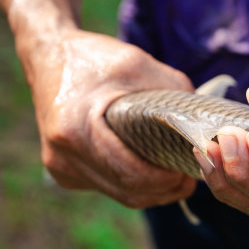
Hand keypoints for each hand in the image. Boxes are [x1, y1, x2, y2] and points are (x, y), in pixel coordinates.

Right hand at [24, 28, 196, 207]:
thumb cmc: (92, 57)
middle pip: (126, 191)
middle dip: (163, 191)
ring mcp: (60, 167)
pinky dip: (131, 183)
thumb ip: (173, 89)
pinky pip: (106, 185)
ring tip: (176, 177)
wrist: (47, 55)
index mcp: (77, 129)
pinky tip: (150, 170)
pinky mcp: (62, 170)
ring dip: (149, 191)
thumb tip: (201, 121)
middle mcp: (63, 155)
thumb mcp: (137, 62)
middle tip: (190, 179)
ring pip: (117, 193)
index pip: (130, 174)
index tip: (189, 172)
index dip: (165, 181)